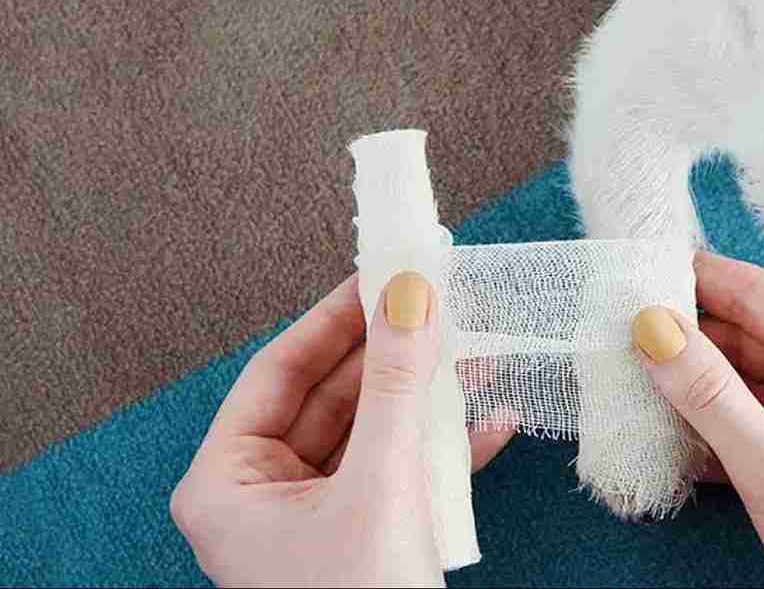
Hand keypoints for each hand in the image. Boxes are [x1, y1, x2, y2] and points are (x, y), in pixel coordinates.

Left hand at [171, 273, 514, 586]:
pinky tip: (490, 422)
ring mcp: (314, 518)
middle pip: (332, 396)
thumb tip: (409, 295)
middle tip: (436, 300)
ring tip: (475, 353)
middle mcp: (262, 497)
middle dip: (394, 355)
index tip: (382, 271)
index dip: (334, 317)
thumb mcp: (381, 484)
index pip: (278, 371)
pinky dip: (442, 446)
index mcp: (227, 484)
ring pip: (372, 430)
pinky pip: (398, 470)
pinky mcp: (362, 536)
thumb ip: (396, 385)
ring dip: (426, 397)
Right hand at [632, 253, 763, 587]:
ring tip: (632, 381)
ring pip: (753, 383)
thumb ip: (709, 396)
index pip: (762, 294)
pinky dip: (721, 428)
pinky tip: (673, 435)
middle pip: (753, 336)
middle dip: (689, 338)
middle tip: (618, 331)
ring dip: (698, 388)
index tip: (640, 265)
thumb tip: (656, 329)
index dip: (699, 278)